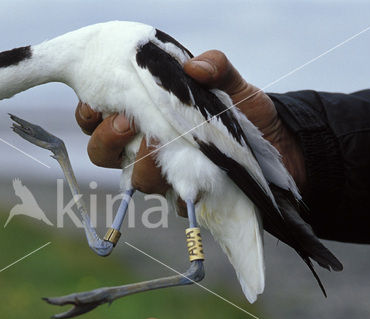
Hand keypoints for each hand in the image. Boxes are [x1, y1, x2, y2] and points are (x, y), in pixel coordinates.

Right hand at [75, 50, 306, 196]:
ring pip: (135, 179)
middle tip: (127, 125)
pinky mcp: (188, 196)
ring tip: (164, 147)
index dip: (88, 115)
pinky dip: (183, 193)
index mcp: (143, 115)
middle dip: (108, 140)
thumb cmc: (244, 110)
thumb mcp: (231, 83)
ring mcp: (164, 174)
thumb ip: (216, 67)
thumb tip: (195, 66)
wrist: (280, 146)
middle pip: (101, 153)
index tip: (97, 105)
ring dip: (144, 165)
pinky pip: (175, 202)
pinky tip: (196, 185)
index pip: (96, 119)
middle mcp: (144, 148)